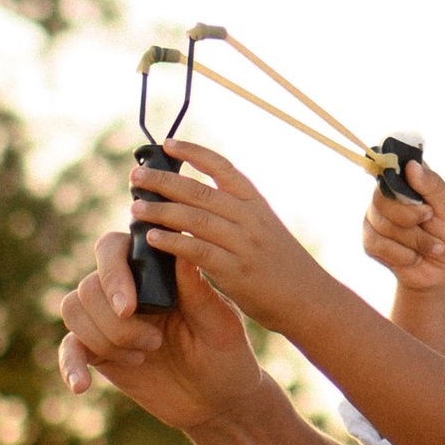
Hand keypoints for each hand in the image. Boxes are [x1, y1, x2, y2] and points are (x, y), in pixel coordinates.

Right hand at [57, 227, 266, 433]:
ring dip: (103, 339)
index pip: (112, 249)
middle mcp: (126, 289)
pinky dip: (69, 365)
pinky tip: (81, 384)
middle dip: (115, 322)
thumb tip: (179, 248)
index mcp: (154, 271)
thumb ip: (197, 289)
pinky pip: (69, 348)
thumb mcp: (219, 323)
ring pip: (74, 310)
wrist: (216, 401)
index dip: (112, 274)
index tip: (128, 308)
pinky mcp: (99, 351)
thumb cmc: (225, 354)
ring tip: (141, 357)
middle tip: (155, 343)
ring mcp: (108, 319)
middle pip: (89, 286)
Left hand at [129, 138, 333, 340]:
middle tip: (136, 177)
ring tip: (135, 208)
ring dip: (161, 211)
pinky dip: (172, 242)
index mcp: (255, 203)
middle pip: (199, 191)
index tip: (167, 144)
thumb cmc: (281, 267)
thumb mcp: (264, 229)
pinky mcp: (236, 271)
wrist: (309, 299)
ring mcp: (243, 243)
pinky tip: (152, 239)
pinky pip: (197, 251)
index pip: (221, 167)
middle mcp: (249, 218)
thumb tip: (195, 202)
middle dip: (164, 181)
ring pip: (194, 219)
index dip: (193, 152)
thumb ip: (236, 215)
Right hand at [362, 155, 444, 349]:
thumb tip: (412, 166)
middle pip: (382, 195)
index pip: (391, 164)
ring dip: (414, 239)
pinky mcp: (371, 242)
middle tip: (429, 219)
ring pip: (382, 222)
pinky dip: (403, 254)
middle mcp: (389, 196)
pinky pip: (377, 243)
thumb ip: (433, 186)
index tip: (408, 180)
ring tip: (433, 246)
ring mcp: (376, 218)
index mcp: (410, 181)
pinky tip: (416, 257)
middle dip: (409, 214)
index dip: (393, 169)